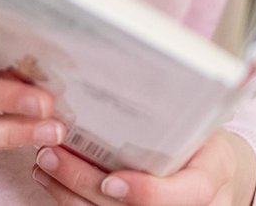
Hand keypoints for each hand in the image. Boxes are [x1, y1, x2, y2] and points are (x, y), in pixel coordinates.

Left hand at [32, 130, 255, 205]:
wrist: (212, 174)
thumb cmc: (203, 141)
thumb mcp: (204, 123)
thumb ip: (180, 109)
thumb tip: (145, 63)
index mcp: (207, 181)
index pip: (183, 195)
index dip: (146, 192)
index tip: (111, 181)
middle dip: (85, 184)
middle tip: (52, 154)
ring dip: (68, 192)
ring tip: (44, 161)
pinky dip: (69, 198)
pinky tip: (49, 176)